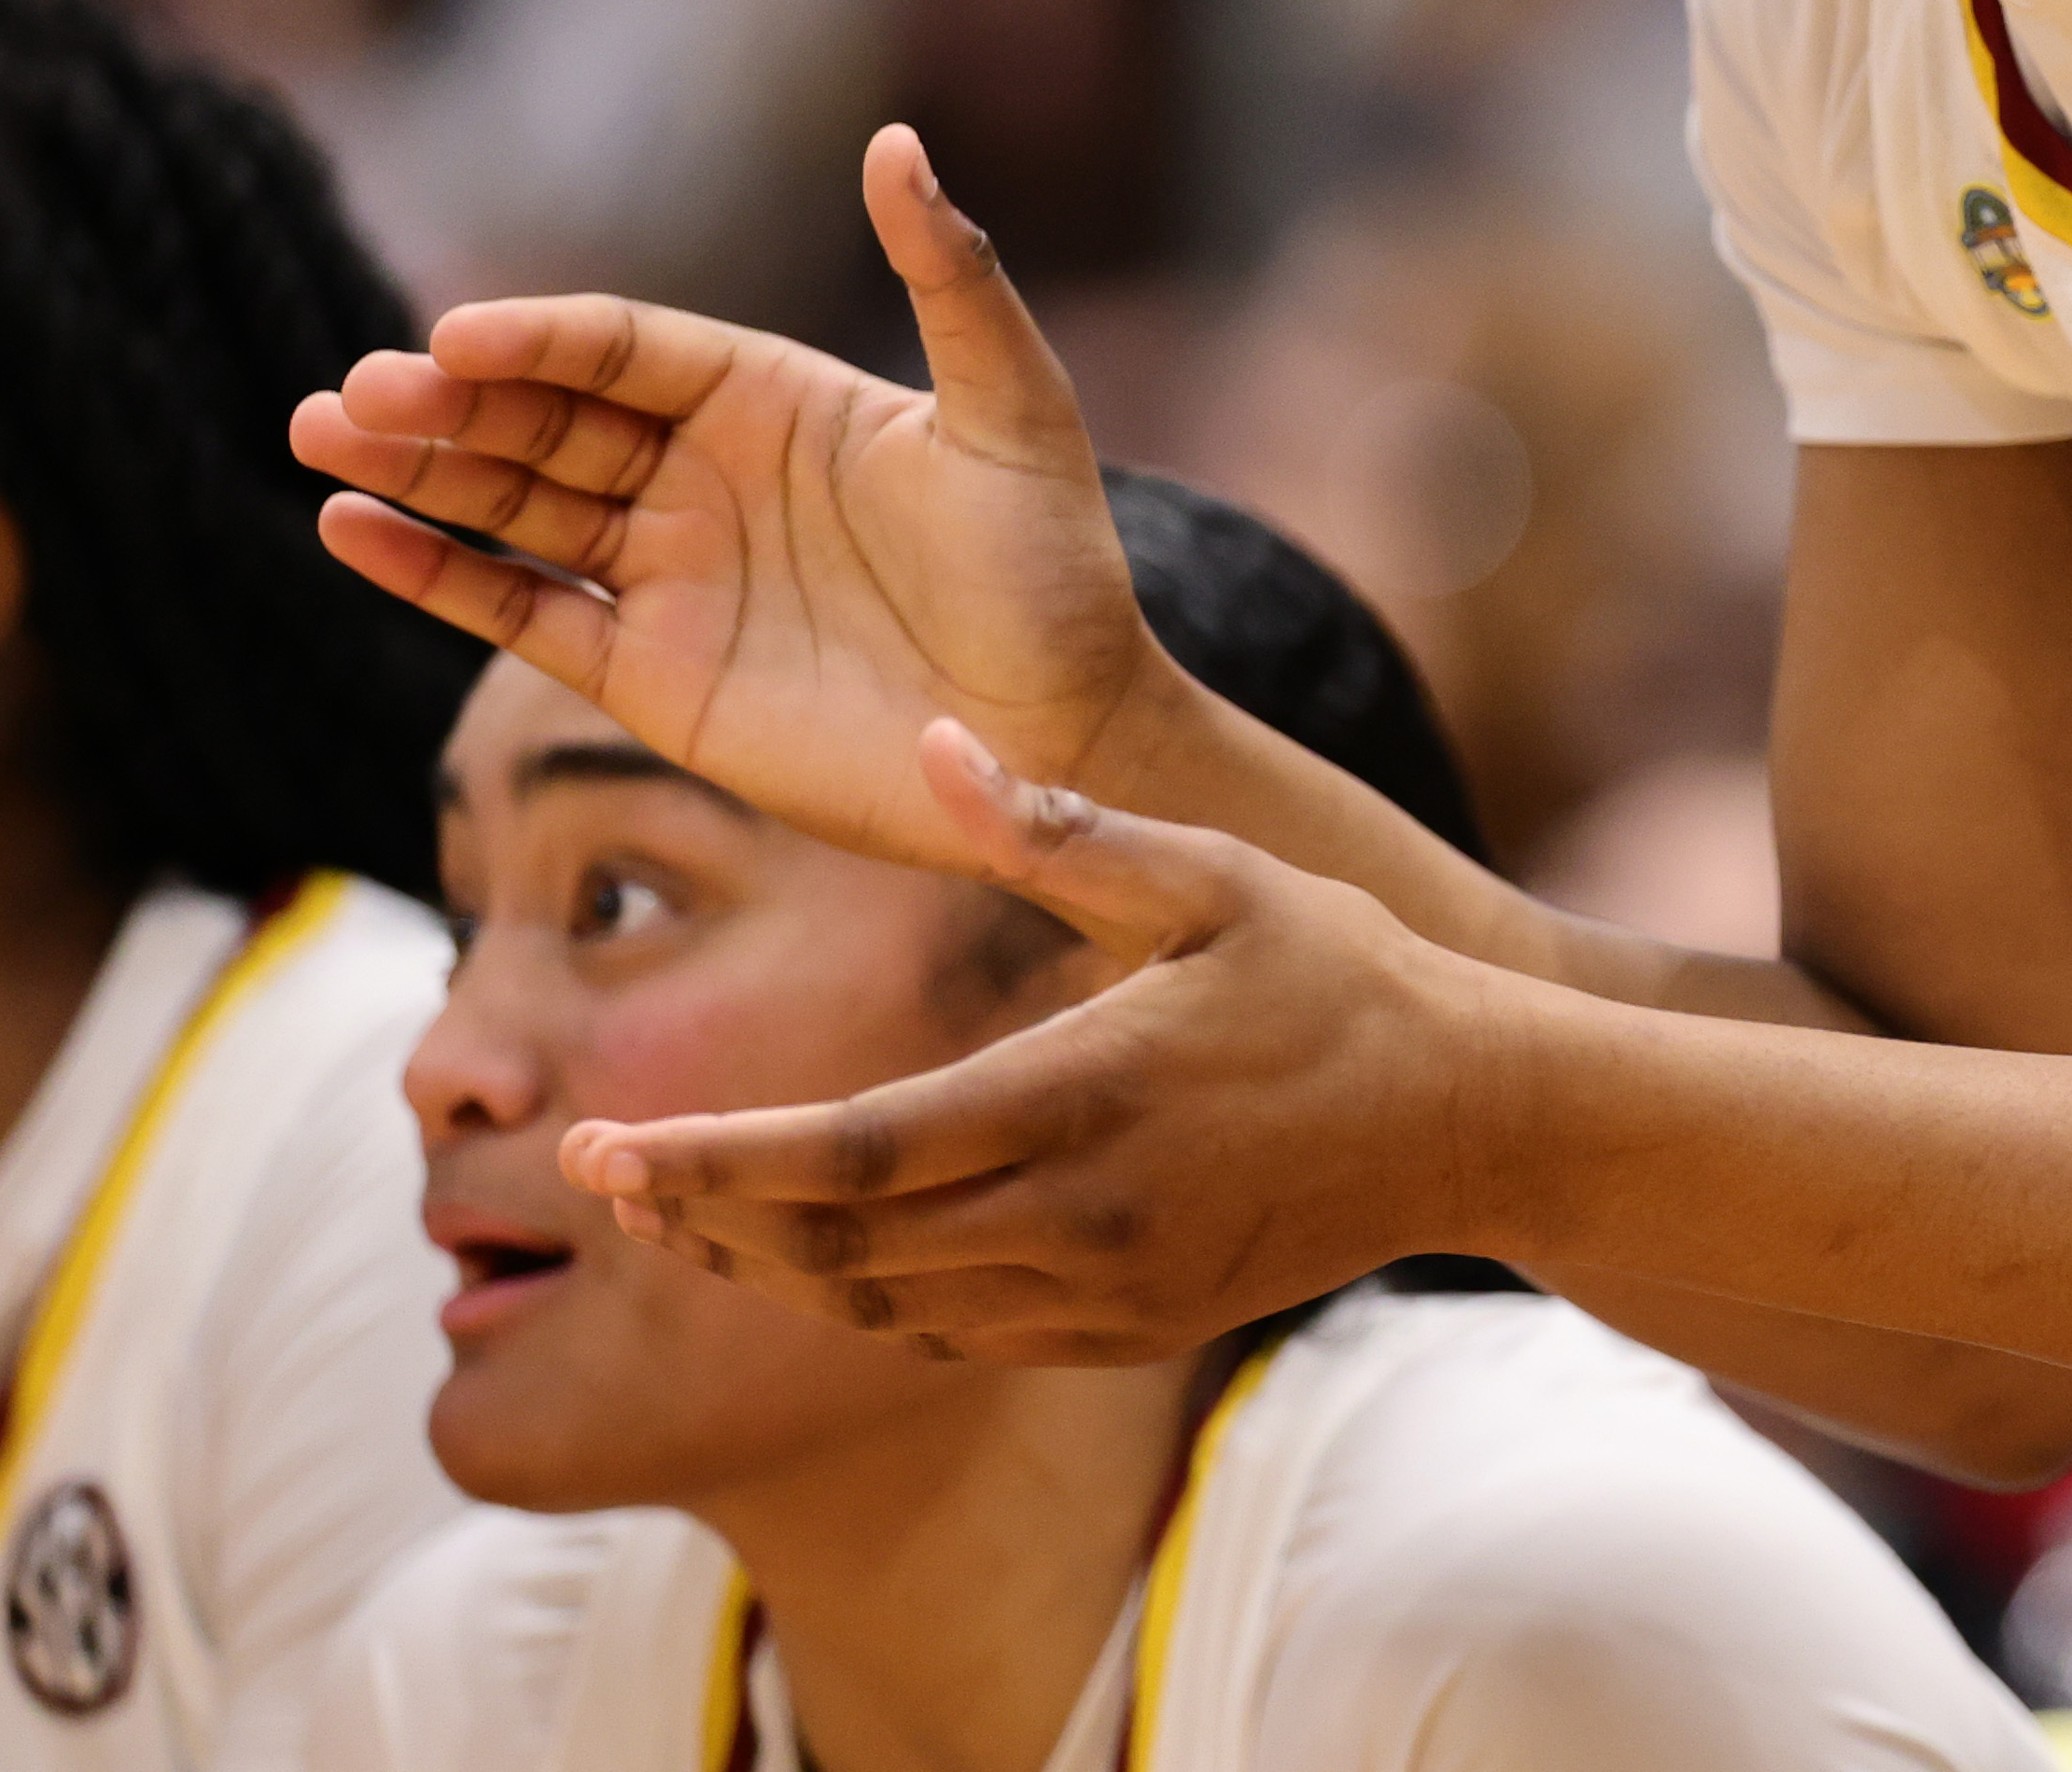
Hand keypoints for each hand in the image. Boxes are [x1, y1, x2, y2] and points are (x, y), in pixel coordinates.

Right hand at [292, 126, 1174, 879]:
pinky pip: (522, 610)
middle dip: (445, 405)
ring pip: (513, 505)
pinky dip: (435, 575)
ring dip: (415, 474)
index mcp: (772, 397)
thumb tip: (893, 140)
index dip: (540, 340)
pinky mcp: (650, 674)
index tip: (460, 338)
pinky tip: (352, 532)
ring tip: (316, 438)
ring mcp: (669, 573)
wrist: (1072, 733)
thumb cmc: (1058, 564)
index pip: (623, 349)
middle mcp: (705, 474)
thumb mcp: (1015, 406)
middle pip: (545, 420)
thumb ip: (950, 276)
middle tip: (349, 395)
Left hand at [560, 722, 1512, 1362]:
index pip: (843, 1153)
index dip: (707, 1163)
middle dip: (699, 1222)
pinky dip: (863, 1302)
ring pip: (880, 1309)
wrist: (1477, 1122)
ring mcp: (1100, 1288)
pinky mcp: (1125, 1328)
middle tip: (593, 1180)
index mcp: (1078, 1095)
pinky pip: (955, 1334)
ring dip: (764, 1273)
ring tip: (676, 1220)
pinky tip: (813, 1254)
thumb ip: (1056, 825)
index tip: (598, 1149)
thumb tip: (926, 737)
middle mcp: (1075, 1214)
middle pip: (833, 1251)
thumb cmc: (1342, 975)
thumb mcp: (1212, 872)